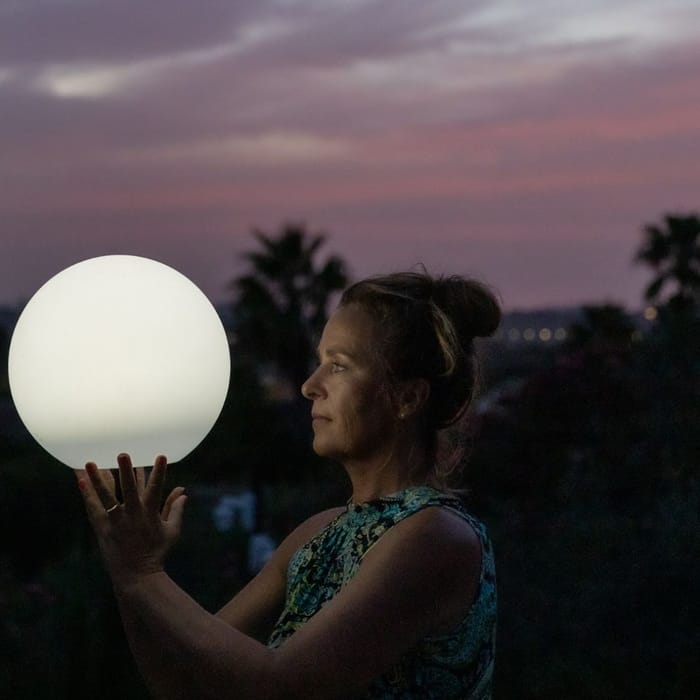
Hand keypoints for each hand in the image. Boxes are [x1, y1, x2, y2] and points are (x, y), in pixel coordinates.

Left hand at [77, 453, 186, 587]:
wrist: (137, 576)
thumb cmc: (158, 553)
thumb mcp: (172, 531)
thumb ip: (175, 509)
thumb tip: (183, 491)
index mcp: (150, 513)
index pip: (156, 488)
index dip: (159, 471)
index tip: (161, 455)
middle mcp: (132, 515)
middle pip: (128, 489)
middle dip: (126, 471)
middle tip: (123, 454)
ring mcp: (116, 522)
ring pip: (106, 496)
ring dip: (97, 479)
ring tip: (89, 462)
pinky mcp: (103, 529)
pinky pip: (93, 509)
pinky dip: (87, 495)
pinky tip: (80, 482)